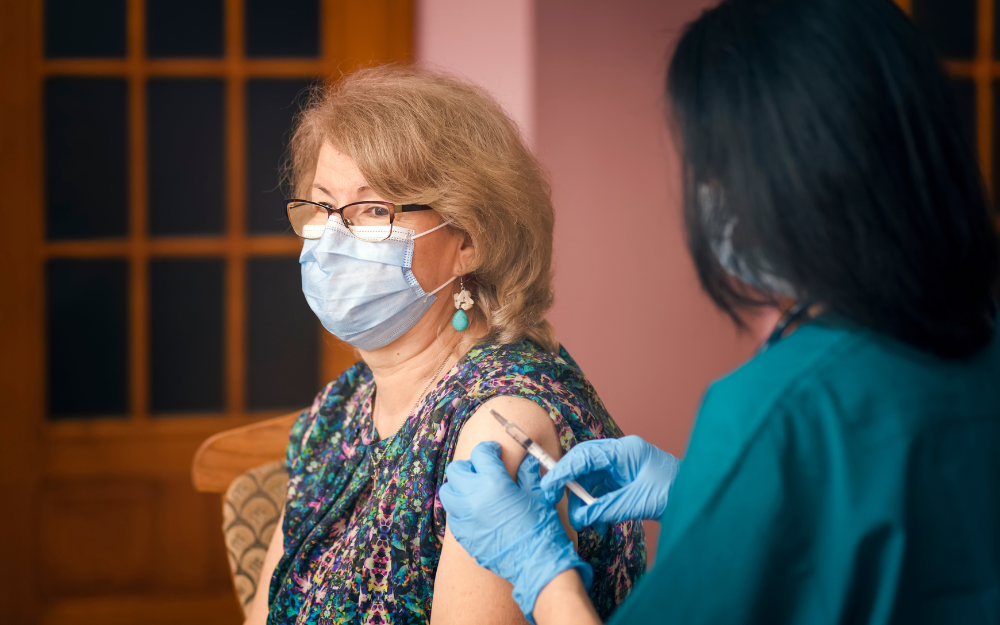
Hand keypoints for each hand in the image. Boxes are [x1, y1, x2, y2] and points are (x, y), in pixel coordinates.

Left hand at [440, 442, 592, 622]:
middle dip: (469, 466)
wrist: (536, 563)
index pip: (480, 453)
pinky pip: (453, 515)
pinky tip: (476, 513)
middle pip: (456, 470)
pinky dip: (461, 509)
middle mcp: (473, 496)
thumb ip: (527, 472)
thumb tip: (525, 460)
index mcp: (493, 481)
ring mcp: (464, 517)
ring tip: (475, 492)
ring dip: (459, 487)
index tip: (494, 452)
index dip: (489, 449)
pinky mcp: (462, 535)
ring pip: (448, 492)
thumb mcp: (538, 493)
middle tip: (483, 471)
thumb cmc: (541, 526)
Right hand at [540, 436, 680, 530]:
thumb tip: (580, 516)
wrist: (701, 496)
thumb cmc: (678, 492)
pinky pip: (602, 491)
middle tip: (562, 508)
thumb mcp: (639, 502)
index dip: (563, 471)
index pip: (585, 456)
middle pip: (584, 467)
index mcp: (625, 451)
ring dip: (585, 502)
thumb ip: (606, 508)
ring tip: (586, 524)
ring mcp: (623, 467)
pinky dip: (596, 506)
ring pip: (591, 481)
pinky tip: (597, 523)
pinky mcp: (625, 481)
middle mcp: (621, 455)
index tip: (548, 488)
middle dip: (571, 488)